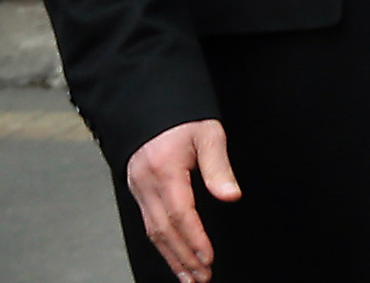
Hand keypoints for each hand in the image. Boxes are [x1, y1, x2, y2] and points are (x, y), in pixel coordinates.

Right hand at [125, 120, 241, 282]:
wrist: (150, 104)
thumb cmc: (183, 117)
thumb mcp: (208, 133)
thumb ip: (219, 167)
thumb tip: (231, 195)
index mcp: (164, 169)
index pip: (180, 213)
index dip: (194, 238)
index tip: (208, 258)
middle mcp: (146, 182)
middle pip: (163, 230)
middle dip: (183, 257)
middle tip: (201, 278)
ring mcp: (138, 187)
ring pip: (152, 231)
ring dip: (171, 257)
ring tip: (189, 278)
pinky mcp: (137, 189)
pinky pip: (148, 222)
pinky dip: (162, 243)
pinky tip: (174, 256)